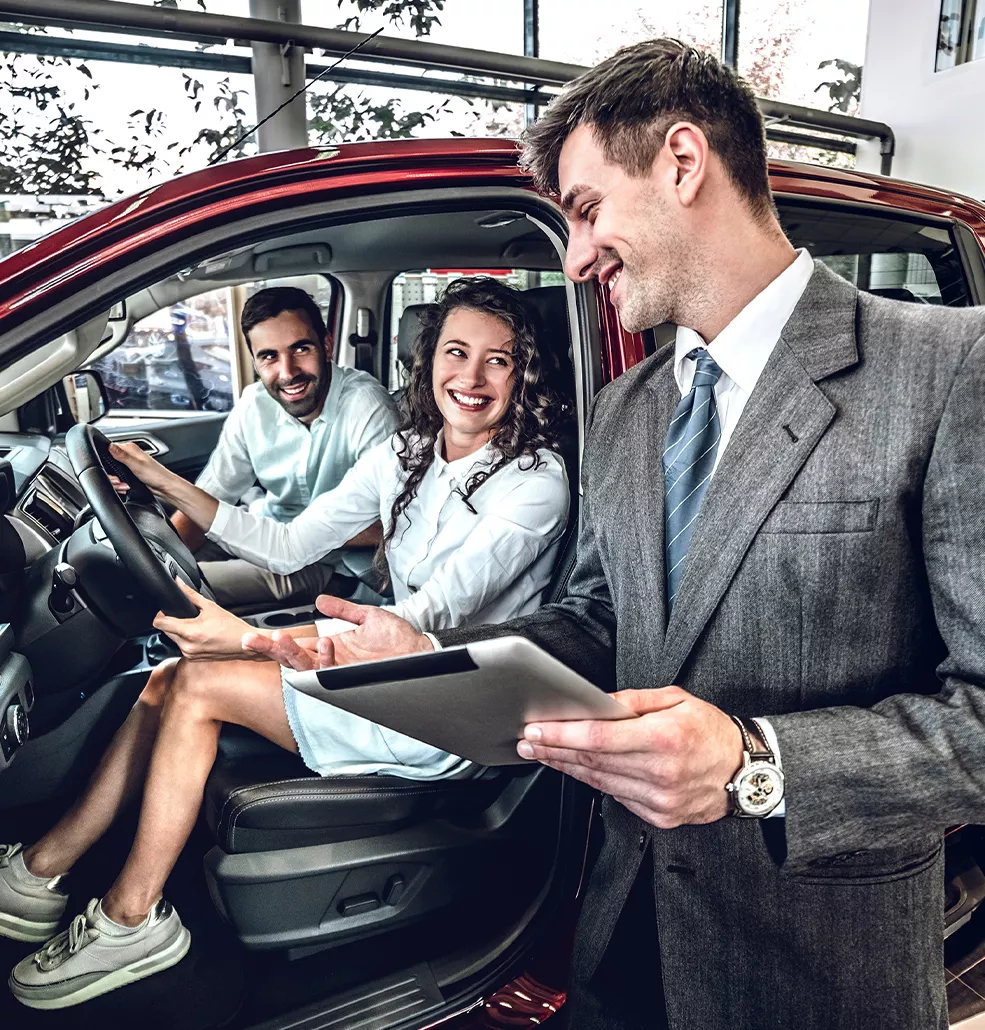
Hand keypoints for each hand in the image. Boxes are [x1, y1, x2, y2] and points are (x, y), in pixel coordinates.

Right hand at [109, 441, 174, 495]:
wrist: (165, 487)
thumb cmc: (156, 476)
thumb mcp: (137, 465)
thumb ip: (122, 456)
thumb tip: (110, 446)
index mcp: (130, 448)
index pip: (109, 448)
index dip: (105, 460)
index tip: (109, 470)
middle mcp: (129, 454)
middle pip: (109, 461)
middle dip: (111, 474)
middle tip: (118, 480)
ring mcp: (129, 463)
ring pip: (113, 470)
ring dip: (116, 480)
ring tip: (123, 485)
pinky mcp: (130, 472)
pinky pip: (118, 476)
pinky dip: (119, 482)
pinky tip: (124, 486)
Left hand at [153, 578, 257, 660]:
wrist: (244, 644)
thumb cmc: (232, 627)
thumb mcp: (210, 606)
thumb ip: (191, 594)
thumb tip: (178, 583)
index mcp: (190, 632)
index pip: (160, 623)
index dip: (160, 614)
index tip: (167, 610)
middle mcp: (187, 646)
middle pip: (165, 630)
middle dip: (172, 622)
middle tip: (186, 616)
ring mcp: (189, 654)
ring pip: (173, 639)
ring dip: (179, 631)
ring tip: (195, 625)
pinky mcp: (193, 659)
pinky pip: (181, 646)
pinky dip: (186, 639)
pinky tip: (199, 635)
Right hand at [243, 595, 432, 668]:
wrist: (421, 652)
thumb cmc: (400, 639)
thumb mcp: (368, 617)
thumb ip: (342, 610)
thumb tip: (320, 601)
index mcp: (332, 648)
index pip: (296, 645)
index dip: (274, 642)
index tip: (252, 637)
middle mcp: (332, 662)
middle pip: (292, 660)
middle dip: (270, 651)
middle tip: (252, 641)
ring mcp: (340, 672)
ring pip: (305, 669)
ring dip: (291, 655)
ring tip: (282, 639)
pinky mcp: (351, 680)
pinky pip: (330, 674)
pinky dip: (325, 660)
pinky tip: (325, 645)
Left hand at [516, 686, 743, 828]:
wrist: (747, 772)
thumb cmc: (711, 730)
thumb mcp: (677, 699)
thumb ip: (634, 700)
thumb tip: (597, 702)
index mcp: (664, 738)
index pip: (599, 738)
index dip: (562, 735)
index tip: (537, 730)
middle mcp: (660, 772)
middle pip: (592, 763)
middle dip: (554, 750)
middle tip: (528, 741)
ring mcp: (659, 799)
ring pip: (599, 782)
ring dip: (567, 768)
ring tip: (543, 754)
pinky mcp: (659, 816)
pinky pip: (616, 797)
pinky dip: (594, 782)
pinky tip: (577, 770)